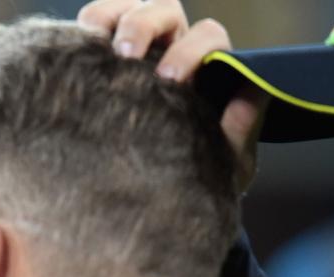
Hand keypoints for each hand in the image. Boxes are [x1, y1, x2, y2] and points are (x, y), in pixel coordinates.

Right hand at [76, 0, 267, 192]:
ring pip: (129, 7)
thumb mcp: (223, 163)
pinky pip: (95, 19)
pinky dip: (89, 24)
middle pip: (165, 10)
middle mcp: (172, 47)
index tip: (169, 80)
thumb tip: (251, 91)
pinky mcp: (102, 52)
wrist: (147, 200)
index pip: (207, 37)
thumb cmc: (190, 177)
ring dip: (115, 20)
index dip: (191, 50)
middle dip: (145, 27)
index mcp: (205, 68)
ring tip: (102, 52)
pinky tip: (82, 50)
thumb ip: (241, 130)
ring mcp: (136, 45)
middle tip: (128, 58)